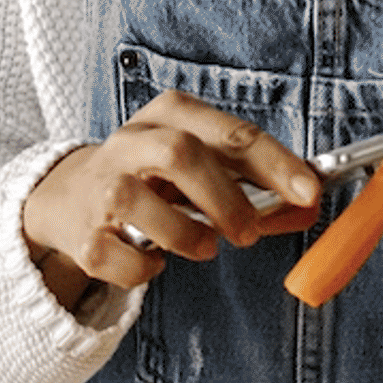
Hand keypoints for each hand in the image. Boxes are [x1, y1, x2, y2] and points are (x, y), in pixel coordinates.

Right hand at [21, 94, 321, 304]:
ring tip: (205, 247)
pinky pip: (116, 255)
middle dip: (225, 198)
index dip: (275, 163)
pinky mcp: (83, 233)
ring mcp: (102, 186)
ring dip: (185, 235)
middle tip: (249, 233)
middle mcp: (132, 141)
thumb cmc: (156, 178)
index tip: (309, 192)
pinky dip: (144, 268)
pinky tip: (154, 260)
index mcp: (170, 115)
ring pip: (140, 203)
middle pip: (181, 154)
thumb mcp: (205, 168)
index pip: (231, 133)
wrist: (71, 198)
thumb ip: (258, 186)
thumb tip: (310, 207)